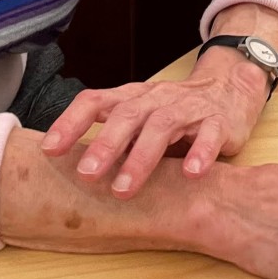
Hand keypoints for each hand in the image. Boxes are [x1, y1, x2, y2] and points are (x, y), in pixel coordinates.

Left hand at [40, 47, 270, 198]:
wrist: (228, 89)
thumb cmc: (173, 111)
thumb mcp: (140, 119)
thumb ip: (113, 137)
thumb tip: (67, 169)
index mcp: (131, 98)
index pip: (94, 101)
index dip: (70, 123)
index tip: (48, 150)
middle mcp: (156, 99)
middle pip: (127, 115)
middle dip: (105, 145)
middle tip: (85, 175)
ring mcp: (188, 108)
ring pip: (162, 126)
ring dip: (141, 157)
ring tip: (124, 189)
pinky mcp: (218, 122)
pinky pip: (209, 135)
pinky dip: (199, 153)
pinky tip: (190, 174)